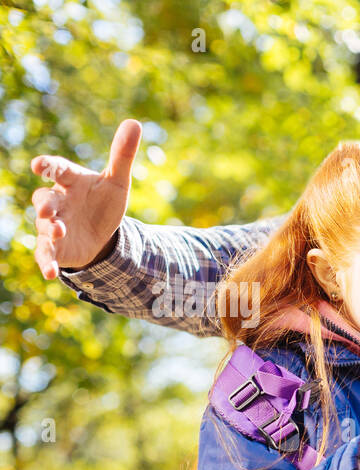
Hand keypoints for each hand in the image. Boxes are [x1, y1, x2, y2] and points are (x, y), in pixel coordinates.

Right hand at [31, 118, 140, 278]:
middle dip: (45, 203)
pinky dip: (46, 263)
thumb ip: (122, 155)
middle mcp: (56, 202)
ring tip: (59, 231)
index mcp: (70, 182)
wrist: (103, 235)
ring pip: (43, 226)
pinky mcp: (55, 248)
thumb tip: (134, 122)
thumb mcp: (118, 182)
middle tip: (51, 208)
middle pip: (44, 199)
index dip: (48, 166)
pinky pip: (46, 254)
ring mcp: (53, 225)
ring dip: (49, 229)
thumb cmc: (104, 202)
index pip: (57, 170)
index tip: (40, 165)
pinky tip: (51, 274)